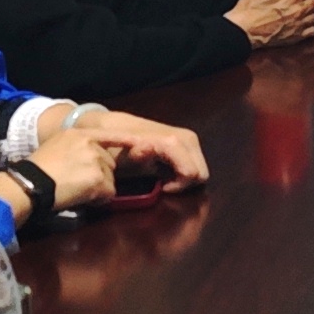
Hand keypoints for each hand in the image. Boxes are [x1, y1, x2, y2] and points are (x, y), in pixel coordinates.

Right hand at [19, 133, 118, 214]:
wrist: (30, 182)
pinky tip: (83, 198)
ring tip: (78, 190)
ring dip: (99, 187)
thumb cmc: (36, 168)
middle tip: (80, 182)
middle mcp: (90, 143)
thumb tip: (87, 159)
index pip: (108, 134)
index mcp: (78, 133)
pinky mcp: (98, 178)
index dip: (124, 140)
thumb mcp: (55, 146)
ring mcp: (96, 160)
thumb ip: (75, 147)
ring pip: (110, 178)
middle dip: (100, 174)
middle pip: (110, 162)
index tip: (137, 142)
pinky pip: (109, 193)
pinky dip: (99, 199)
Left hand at [80, 109, 210, 192]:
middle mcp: (185, 137)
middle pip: (201, 173)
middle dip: (185, 183)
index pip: (192, 173)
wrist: (112, 126)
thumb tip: (147, 148)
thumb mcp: (122, 154)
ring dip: (185, 177)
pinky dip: (185, 171)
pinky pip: (196, 162)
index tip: (161, 187)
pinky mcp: (187, 139)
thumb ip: (137, 154)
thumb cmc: (116, 144)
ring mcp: (188, 137)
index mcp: (170, 141)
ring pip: (201, 169)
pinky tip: (167, 170)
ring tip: (164, 177)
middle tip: (163, 184)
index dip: (178, 187)